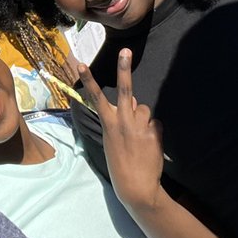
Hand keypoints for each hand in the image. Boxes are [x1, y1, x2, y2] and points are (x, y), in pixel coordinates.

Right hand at [77, 50, 164, 210]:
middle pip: (126, 90)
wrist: (136, 187)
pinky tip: (149, 146)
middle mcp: (123, 121)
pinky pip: (155, 125)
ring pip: (144, 109)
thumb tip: (134, 103)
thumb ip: (121, 119)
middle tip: (126, 50)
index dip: (89, 79)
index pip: (97, 97)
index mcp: (109, 123)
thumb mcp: (113, 140)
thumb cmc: (121, 163)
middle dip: (124, 68)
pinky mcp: (154, 133)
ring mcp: (139, 126)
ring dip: (142, 119)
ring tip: (139, 138)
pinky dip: (153, 132)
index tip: (81, 64)